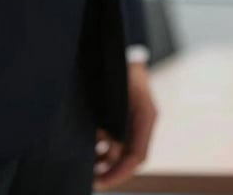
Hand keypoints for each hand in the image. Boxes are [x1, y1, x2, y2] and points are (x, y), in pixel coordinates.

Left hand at [94, 61, 156, 189]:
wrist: (117, 51)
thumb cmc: (117, 70)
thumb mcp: (115, 95)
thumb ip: (111, 121)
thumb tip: (102, 145)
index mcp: (146, 116)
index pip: (137, 156)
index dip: (119, 174)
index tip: (99, 183)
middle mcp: (143, 121)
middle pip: (130, 157)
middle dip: (110, 171)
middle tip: (88, 179)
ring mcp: (136, 120)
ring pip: (122, 151)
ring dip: (105, 161)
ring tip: (86, 164)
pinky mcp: (126, 118)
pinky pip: (117, 141)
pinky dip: (103, 149)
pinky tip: (90, 148)